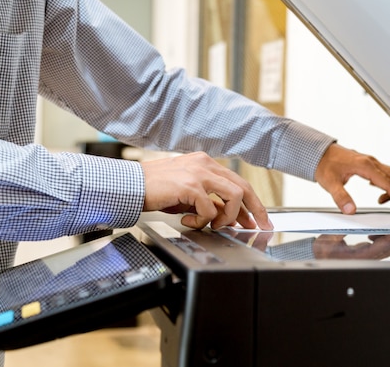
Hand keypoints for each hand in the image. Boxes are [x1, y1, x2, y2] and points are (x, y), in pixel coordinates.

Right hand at [140, 152, 272, 229]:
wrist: (130, 186)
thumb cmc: (154, 189)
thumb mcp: (187, 193)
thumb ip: (207, 199)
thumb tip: (227, 215)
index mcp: (205, 163)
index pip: (238, 182)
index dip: (252, 202)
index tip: (259, 218)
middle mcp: (205, 164)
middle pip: (244, 187)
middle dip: (256, 210)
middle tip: (259, 227)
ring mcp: (199, 173)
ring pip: (234, 196)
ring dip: (228, 216)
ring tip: (214, 225)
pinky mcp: (190, 186)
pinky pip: (210, 210)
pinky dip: (203, 221)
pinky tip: (188, 221)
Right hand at [312, 234, 389, 258]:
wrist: (316, 256)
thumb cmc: (321, 250)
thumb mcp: (328, 238)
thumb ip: (341, 231)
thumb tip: (350, 220)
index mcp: (359, 257)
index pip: (383, 247)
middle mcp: (366, 259)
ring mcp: (368, 257)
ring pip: (389, 248)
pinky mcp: (366, 254)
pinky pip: (382, 247)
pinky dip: (386, 238)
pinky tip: (380, 230)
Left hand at [314, 144, 389, 214]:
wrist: (319, 152)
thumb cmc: (324, 165)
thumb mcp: (329, 183)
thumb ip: (340, 197)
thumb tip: (350, 210)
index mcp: (366, 166)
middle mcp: (373, 163)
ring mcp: (373, 163)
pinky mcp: (371, 166)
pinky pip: (388, 175)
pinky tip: (383, 197)